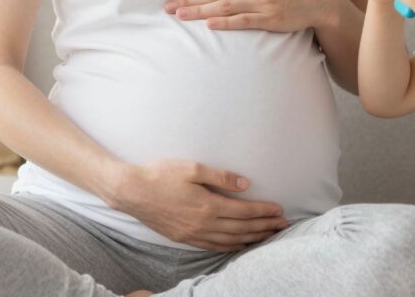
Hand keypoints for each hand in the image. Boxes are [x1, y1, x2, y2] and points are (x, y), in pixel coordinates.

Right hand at [107, 159, 288, 251]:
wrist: (131, 191)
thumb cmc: (161, 174)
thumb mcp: (193, 168)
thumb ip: (221, 177)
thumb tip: (245, 184)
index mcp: (208, 206)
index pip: (244, 212)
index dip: (264, 211)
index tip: (280, 210)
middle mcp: (203, 224)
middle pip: (241, 229)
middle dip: (264, 227)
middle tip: (283, 225)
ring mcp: (193, 234)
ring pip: (230, 241)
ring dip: (252, 239)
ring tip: (268, 235)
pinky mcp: (184, 238)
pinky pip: (213, 247)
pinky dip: (231, 247)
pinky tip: (240, 245)